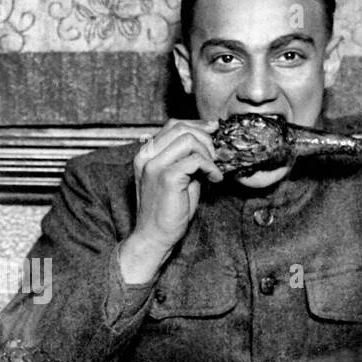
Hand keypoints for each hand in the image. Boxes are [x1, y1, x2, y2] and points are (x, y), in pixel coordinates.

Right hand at [118, 120, 221, 283]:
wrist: (154, 237)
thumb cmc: (167, 210)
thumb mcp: (176, 177)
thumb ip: (185, 157)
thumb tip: (208, 139)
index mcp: (146, 154)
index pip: (173, 125)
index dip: (197, 125)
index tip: (213, 131)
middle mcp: (146, 156)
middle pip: (181, 128)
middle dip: (205, 139)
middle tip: (215, 158)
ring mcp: (154, 166)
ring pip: (189, 139)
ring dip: (208, 153)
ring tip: (212, 171)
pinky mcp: (167, 177)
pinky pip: (196, 160)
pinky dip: (210, 167)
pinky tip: (214, 179)